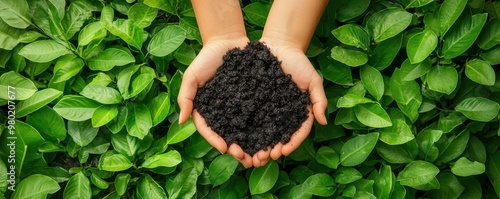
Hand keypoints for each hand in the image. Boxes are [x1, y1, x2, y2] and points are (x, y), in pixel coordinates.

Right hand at [178, 36, 254, 167]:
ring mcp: (238, 107)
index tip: (224, 148)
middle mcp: (222, 112)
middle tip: (244, 158)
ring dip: (251, 145)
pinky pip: (259, 116)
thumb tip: (181, 121)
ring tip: (260, 155)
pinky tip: (271, 138)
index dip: (215, 140)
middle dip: (236, 149)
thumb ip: (186, 97)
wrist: (229, 40)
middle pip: (228, 135)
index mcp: (206, 110)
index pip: (208, 130)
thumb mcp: (192, 75)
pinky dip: (264, 128)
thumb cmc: (206, 58)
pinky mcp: (253, 100)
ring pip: (244, 130)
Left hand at [251, 37, 327, 163]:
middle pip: (277, 137)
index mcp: (298, 112)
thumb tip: (323, 122)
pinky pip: (247, 119)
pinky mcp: (253, 103)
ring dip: (256, 146)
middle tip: (262, 159)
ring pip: (262, 132)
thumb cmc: (298, 62)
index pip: (297, 133)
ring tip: (248, 155)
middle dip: (270, 150)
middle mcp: (282, 114)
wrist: (278, 46)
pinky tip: (236, 140)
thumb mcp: (313, 79)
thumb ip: (319, 99)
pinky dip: (243, 131)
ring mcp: (267, 109)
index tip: (282, 152)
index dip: (291, 144)